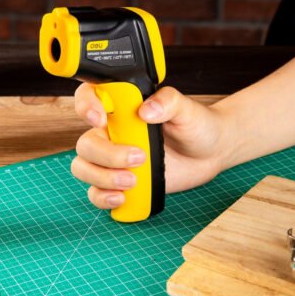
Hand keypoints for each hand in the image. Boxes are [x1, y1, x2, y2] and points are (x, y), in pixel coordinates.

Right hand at [71, 84, 227, 209]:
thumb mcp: (187, 109)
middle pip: (85, 143)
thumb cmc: (196, 125)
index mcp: (123, 108)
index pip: (89, 97)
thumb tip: (146, 110)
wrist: (209, 153)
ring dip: (102, 178)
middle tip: (139, 158)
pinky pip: (96, 192)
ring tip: (133, 182)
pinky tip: (122, 198)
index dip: (86, 106)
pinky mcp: (120, 181)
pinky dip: (103, 197)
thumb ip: (168, 102)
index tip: (101, 119)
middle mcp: (112, 133)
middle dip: (106, 155)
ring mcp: (113, 159)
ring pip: (84, 168)